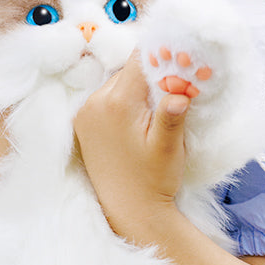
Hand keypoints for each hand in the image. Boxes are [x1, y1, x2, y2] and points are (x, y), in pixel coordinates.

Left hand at [74, 53, 189, 241]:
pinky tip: (137, 119)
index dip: (162, 53)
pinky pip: (105, 98)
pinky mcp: (82, 123)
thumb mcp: (169, 146)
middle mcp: (94, 102)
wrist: (129, 210)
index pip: (139, 59)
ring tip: (154, 109)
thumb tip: (180, 89)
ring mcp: (85, 112)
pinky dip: (123, 100)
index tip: (182, 55)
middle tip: (175, 87)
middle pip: (128, 70)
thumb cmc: (152, 179)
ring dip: (136, 88)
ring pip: (117, 83)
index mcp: (116, 103)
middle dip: (152, 74)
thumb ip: (172, 114)